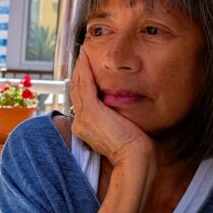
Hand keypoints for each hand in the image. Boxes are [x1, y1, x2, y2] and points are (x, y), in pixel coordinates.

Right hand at [70, 50, 154, 168]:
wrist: (135, 160)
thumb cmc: (136, 151)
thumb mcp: (124, 132)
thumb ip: (118, 120)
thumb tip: (124, 113)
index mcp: (86, 128)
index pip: (81, 100)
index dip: (83, 83)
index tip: (86, 69)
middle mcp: (80, 122)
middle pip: (76, 91)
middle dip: (79, 72)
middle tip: (82, 55)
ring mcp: (84, 117)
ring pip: (78, 85)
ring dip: (80, 67)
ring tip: (83, 52)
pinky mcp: (91, 112)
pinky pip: (85, 85)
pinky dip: (85, 69)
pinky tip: (86, 58)